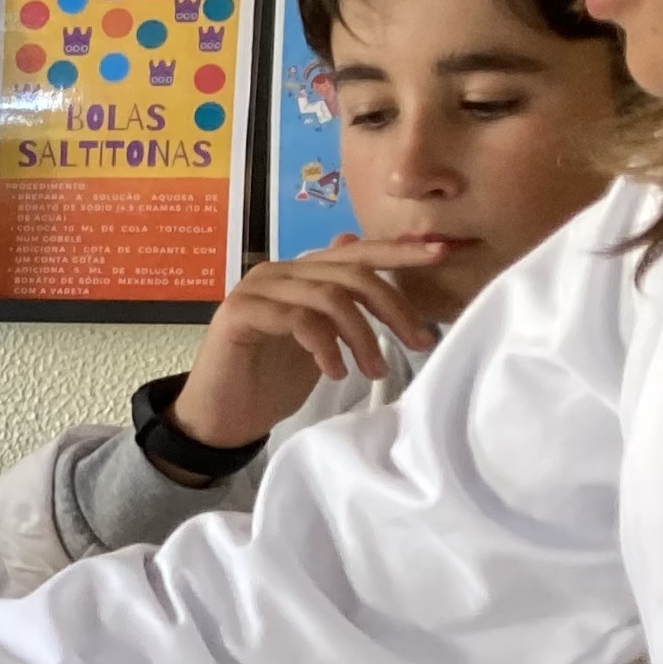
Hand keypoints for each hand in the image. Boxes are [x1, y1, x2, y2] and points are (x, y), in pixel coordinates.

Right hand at [173, 240, 461, 453]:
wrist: (220, 418)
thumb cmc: (270, 381)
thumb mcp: (321, 339)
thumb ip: (339, 301)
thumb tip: (357, 245)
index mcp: (300, 273)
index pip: (358, 252)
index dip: (400, 251)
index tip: (442, 252)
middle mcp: (278, 272)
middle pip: (351, 273)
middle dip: (394, 307)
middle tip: (419, 342)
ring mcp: (256, 290)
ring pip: (329, 295)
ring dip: (362, 336)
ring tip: (374, 370)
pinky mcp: (239, 314)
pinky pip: (299, 320)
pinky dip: (325, 347)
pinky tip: (335, 372)